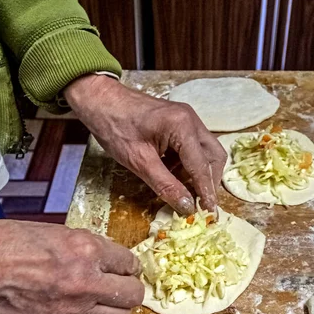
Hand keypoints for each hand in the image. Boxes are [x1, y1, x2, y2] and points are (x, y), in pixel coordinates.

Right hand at [0, 220, 143, 313]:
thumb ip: (88, 248)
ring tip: (102, 303)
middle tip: (119, 287)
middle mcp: (86, 284)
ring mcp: (74, 313)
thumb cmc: (8, 246)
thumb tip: (109, 260)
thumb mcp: (56, 233)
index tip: (124, 270)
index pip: (129, 263)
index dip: (127, 266)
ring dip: (114, 310)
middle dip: (128, 290)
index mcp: (87, 251)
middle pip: (133, 295)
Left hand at [64, 74, 226, 213]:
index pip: (202, 166)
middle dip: (209, 181)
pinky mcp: (180, 123)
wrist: (100, 101)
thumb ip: (166, 185)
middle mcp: (191, 120)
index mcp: (182, 126)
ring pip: (206, 152)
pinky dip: (189, 164)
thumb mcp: (139, 162)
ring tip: (185, 190)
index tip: (209, 212)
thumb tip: (186, 206)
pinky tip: (174, 175)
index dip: (206, 192)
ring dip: (199, 173)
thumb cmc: (115, 127)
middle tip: (200, 202)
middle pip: (214, 156)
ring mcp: (187, 119)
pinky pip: (194, 147)